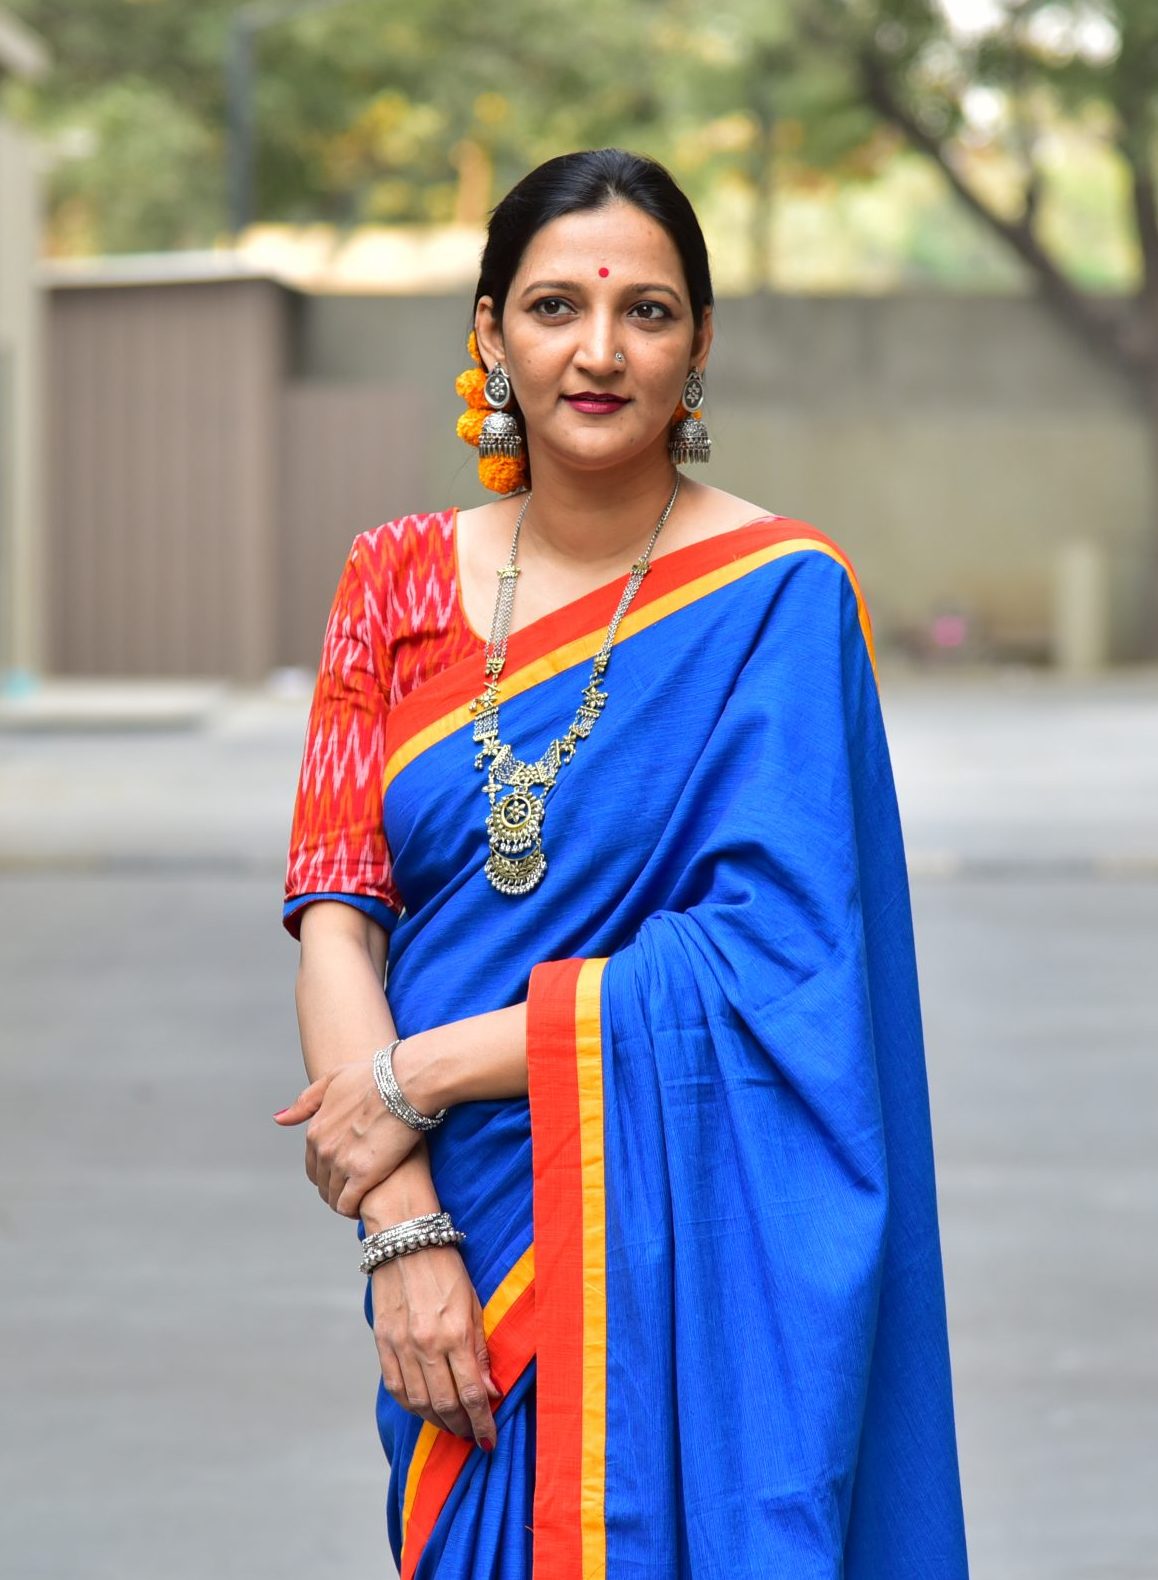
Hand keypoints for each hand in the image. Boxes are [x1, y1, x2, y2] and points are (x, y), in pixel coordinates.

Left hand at [274, 1061, 422, 1216]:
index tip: (344, 1173)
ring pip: (333, 1196)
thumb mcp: (334, 1080)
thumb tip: (280, 1119)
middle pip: (322, 1183)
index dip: (327, 1172)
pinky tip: (363, 1206)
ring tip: (361, 1200)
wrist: (404, 1083)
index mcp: (315, 1130)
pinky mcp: (363, 1175)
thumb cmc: (374, 1077)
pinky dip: (353, 1209)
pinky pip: (348, 1204)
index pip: (312, 1165)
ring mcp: (341, 1163)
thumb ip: (306, 1101)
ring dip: (343, 1201)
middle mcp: (323, 1149)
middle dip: (335, 1188)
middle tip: (355, 1189)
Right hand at [371, 1241, 501, 1448]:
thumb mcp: (474, 1304)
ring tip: (453, 1427)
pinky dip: (412, 1406)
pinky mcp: (382, 1343)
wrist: (406, 1241)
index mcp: (454, 1334)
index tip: (490, 1438)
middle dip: (462, 1427)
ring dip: (439, 1422)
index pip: (470, 1394)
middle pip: (445, 1405)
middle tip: (473, 1435)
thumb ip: (480, 1351)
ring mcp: (400, 1346)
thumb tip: (489, 1392)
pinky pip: (397, 1389)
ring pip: (420, 1403)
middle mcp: (426, 1345)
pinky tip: (426, 1410)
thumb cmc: (447, 1269)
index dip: (482, 1422)